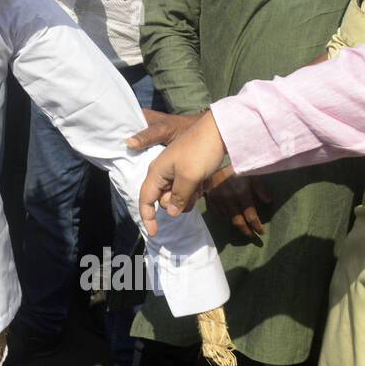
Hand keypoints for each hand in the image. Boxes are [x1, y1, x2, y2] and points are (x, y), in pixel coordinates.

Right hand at [138, 110, 228, 232]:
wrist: (218, 132)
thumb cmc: (201, 152)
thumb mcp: (189, 178)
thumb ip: (178, 198)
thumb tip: (171, 214)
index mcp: (157, 172)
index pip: (146, 199)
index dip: (148, 217)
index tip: (156, 233)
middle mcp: (163, 172)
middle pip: (164, 200)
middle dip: (177, 203)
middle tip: (192, 192)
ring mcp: (175, 172)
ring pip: (177, 196)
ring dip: (188, 198)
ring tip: (200, 186)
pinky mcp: (187, 171)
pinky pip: (187, 189)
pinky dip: (194, 190)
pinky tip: (204, 182)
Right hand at [205, 173, 272, 238]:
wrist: (214, 162)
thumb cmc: (238, 169)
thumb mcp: (252, 175)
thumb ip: (260, 189)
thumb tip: (268, 202)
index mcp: (242, 193)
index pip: (250, 216)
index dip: (257, 226)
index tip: (261, 232)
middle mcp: (229, 198)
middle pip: (238, 222)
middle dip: (246, 231)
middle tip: (252, 236)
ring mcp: (218, 200)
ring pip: (228, 219)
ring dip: (236, 224)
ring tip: (242, 226)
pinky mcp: (210, 199)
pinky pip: (218, 214)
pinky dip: (225, 217)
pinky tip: (230, 217)